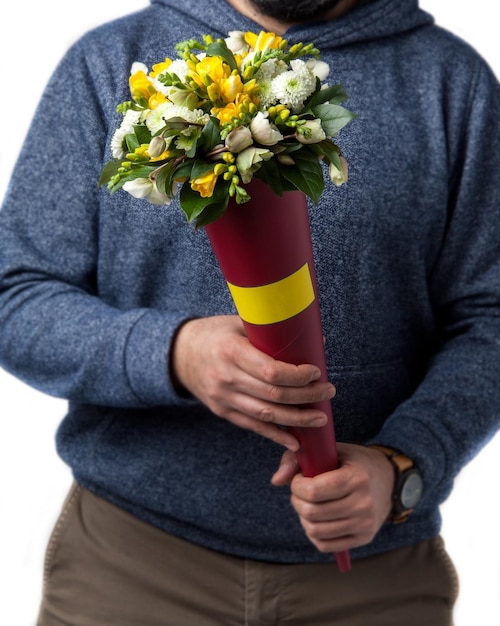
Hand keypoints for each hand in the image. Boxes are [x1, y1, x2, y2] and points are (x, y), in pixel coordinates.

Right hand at [170, 315, 335, 450]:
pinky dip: (276, 435)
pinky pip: (253, 427)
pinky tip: (296, 441)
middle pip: (274, 394)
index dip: (298, 375)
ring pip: (266, 415)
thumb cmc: (216, 333)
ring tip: (320, 417)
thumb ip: (271, 331)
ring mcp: (223, 398)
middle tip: (328, 391)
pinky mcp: (223, 412)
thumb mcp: (238, 323)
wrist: (180, 354)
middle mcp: (226, 377)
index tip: (316, 371)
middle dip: (306, 396)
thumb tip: (313, 338)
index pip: (271, 371)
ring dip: (298, 419)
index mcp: (231, 351)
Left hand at [271, 443, 393, 551]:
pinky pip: (326, 545)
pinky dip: (314, 533)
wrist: (388, 478)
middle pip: (312, 513)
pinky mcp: (364, 538)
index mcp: (356, 478)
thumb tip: (275, 481)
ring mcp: (365, 524)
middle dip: (297, 501)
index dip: (297, 486)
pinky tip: (317, 518)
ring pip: (316, 531)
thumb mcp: (329, 451)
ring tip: (308, 504)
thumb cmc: (351, 462)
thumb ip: (297, 460)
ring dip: (303, 517)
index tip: (300, 479)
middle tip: (300, 492)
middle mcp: (363, 503)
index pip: (313, 492)